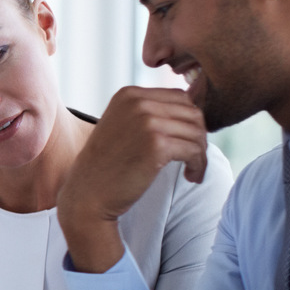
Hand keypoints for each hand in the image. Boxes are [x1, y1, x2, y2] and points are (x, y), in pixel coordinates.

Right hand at [58, 85, 207, 272]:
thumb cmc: (108, 166)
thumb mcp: (122, 126)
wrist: (88, 195)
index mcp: (129, 94)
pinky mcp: (156, 144)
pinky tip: (191, 176)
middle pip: (192, 112)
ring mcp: (147, 122)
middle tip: (194, 158)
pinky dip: (199, 164)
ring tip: (193, 170)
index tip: (187, 142)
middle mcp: (137, 102)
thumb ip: (148, 113)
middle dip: (198, 136)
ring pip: (196, 131)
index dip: (189, 121)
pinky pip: (194, 149)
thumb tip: (193, 110)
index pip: (179, 97)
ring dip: (201, 153)